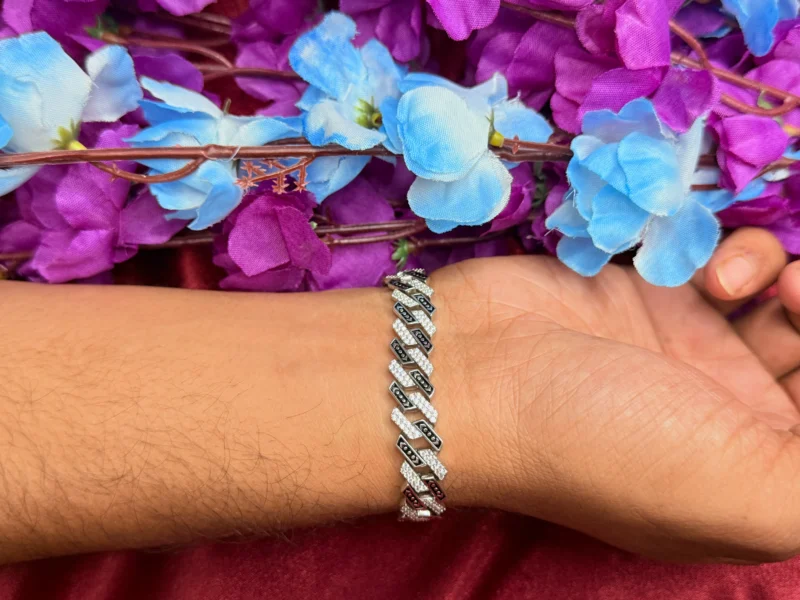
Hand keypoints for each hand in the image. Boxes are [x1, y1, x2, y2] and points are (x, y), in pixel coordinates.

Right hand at [433, 228, 799, 562]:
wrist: (473, 375)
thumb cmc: (604, 443)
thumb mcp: (746, 495)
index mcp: (760, 480)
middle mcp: (734, 418)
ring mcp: (694, 353)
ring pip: (790, 307)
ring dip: (793, 284)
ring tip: (758, 288)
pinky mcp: (657, 296)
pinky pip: (733, 267)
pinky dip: (739, 259)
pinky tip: (713, 274)